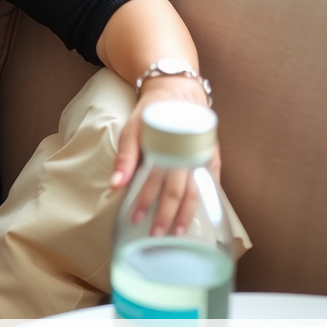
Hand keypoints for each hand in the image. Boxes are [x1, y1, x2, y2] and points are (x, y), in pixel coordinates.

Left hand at [110, 75, 220, 235]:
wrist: (178, 92)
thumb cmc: (152, 113)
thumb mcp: (132, 129)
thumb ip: (126, 157)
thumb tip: (115, 185)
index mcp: (164, 149)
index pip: (155, 182)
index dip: (145, 202)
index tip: (135, 219)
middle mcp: (185, 155)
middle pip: (177, 192)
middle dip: (166, 216)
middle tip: (156, 234)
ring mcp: (201, 157)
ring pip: (196, 192)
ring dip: (186, 214)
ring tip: (178, 232)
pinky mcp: (211, 156)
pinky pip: (211, 182)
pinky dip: (207, 200)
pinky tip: (203, 215)